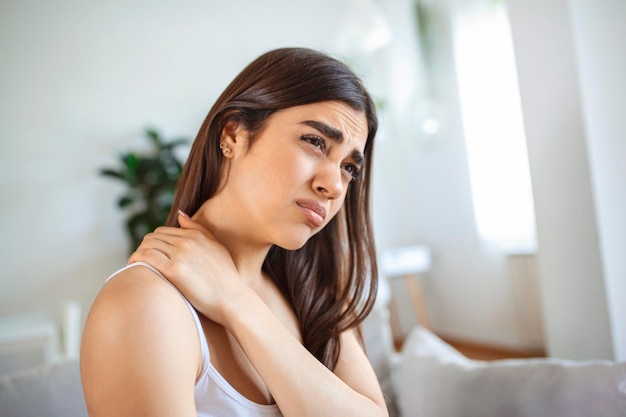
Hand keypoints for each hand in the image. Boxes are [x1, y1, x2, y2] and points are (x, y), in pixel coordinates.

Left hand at [128, 211, 244, 324]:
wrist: (232, 298)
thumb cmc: (226, 277)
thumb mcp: (216, 247)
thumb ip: (198, 229)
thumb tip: (180, 215)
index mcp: (196, 235)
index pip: (163, 231)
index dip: (154, 242)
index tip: (151, 254)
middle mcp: (187, 242)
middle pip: (153, 237)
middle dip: (145, 247)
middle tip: (141, 261)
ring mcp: (180, 255)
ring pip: (147, 245)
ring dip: (138, 253)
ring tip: (137, 265)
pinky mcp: (174, 270)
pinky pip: (146, 257)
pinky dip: (136, 259)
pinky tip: (135, 267)